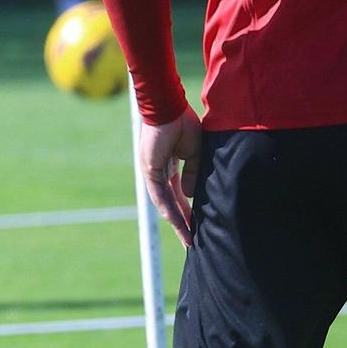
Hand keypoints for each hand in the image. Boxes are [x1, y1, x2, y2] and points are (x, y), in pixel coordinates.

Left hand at [136, 107, 203, 247]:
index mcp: (169, 165)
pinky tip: (177, 221)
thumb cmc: (182, 123)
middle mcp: (158, 171)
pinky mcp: (149, 168)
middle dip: (182, 222)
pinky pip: (159, 192)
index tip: (197, 226)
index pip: (178, 193)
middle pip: (170, 202)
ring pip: (164, 202)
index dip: (188, 210)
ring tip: (188, 238)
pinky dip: (168, 207)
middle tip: (191, 240)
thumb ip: (193, 173)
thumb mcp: (194, 153)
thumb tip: (191, 195)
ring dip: (177, 221)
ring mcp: (152, 171)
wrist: (168, 106)